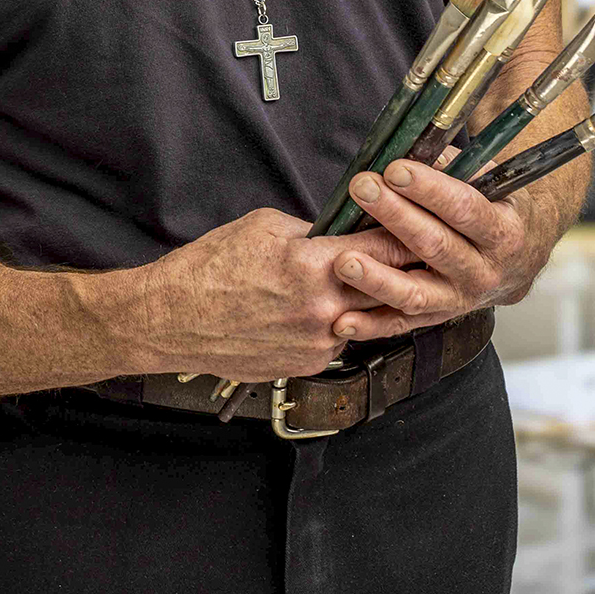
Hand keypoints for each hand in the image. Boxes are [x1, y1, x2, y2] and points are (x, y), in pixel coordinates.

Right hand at [143, 207, 419, 381]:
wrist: (173, 319)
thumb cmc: (211, 267)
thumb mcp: (265, 226)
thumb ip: (312, 232)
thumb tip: (340, 233)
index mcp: (314, 266)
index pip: (383, 250)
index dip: (406, 236)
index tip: (421, 227)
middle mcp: (323, 311)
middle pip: (386, 289)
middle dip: (400, 271)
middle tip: (416, 256)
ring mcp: (317, 344)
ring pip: (364, 320)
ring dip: (369, 302)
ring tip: (367, 284)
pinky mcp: (307, 367)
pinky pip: (337, 341)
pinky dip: (337, 325)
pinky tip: (322, 311)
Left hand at [326, 158, 545, 340]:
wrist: (518, 261)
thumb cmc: (496, 210)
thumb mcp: (489, 182)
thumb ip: (453, 166)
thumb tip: (413, 149)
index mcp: (503, 232)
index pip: (464, 209)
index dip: (429, 189)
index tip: (395, 169)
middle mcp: (483, 271)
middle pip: (435, 246)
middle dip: (395, 215)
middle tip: (363, 189)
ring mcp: (459, 299)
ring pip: (416, 294)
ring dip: (377, 279)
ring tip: (344, 261)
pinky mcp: (437, 317)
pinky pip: (402, 325)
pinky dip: (371, 326)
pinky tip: (342, 320)